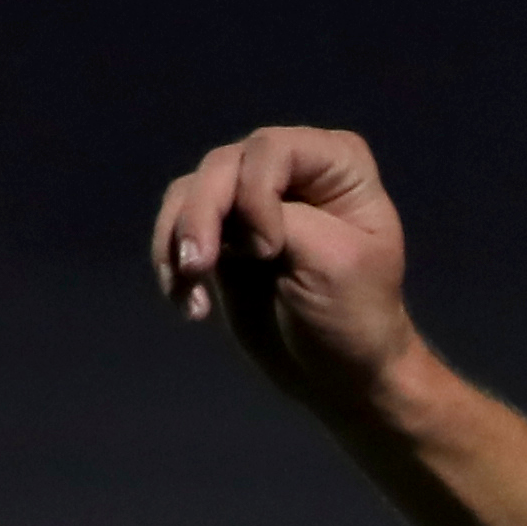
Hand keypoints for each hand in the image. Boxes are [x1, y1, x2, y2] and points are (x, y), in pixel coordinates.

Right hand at [148, 125, 428, 421]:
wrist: (339, 375)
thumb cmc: (355, 316)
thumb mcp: (334, 263)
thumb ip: (283, 220)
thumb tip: (226, 211)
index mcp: (336, 162)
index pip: (273, 150)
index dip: (257, 193)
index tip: (267, 251)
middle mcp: (290, 167)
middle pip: (222, 166)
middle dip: (202, 215)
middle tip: (195, 269)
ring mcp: (251, 197)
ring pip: (190, 191)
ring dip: (178, 240)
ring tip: (187, 289)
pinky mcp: (221, 233)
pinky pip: (177, 227)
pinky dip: (171, 262)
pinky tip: (188, 304)